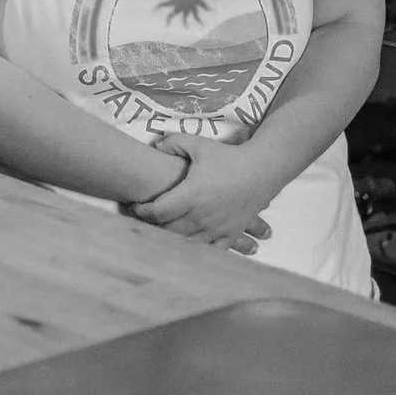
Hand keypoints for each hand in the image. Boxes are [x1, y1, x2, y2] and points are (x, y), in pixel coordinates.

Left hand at [131, 136, 282, 254]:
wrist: (261, 171)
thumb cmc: (227, 157)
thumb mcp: (198, 144)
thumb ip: (172, 143)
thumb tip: (155, 145)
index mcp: (191, 195)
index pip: (157, 211)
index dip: (141, 211)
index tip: (134, 207)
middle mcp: (202, 216)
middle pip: (167, 231)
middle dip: (152, 227)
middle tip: (142, 221)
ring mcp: (216, 229)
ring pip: (185, 244)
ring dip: (170, 240)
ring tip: (160, 232)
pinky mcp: (229, 235)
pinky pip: (208, 251)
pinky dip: (195, 251)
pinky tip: (186, 248)